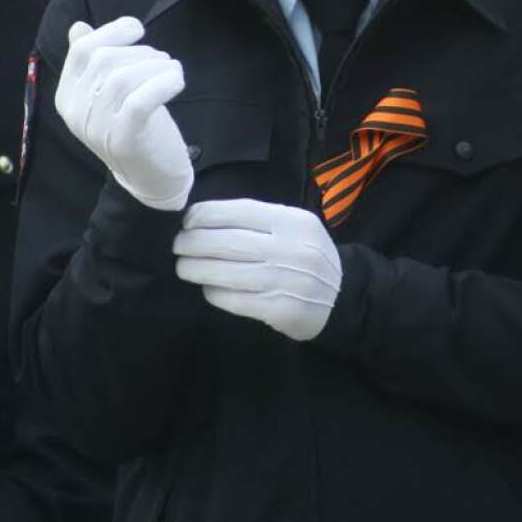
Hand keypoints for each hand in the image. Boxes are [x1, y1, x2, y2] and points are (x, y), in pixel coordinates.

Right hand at [54, 16, 192, 210]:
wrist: (150, 179)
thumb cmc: (134, 128)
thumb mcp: (108, 94)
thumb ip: (91, 63)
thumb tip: (78, 26)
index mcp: (67, 98)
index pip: (83, 51)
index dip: (112, 32)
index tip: (137, 30)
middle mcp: (76, 113)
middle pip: (104, 60)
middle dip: (140, 51)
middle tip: (162, 60)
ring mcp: (98, 128)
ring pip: (123, 77)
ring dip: (156, 65)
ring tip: (171, 70)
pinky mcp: (124, 139)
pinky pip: (141, 99)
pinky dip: (164, 82)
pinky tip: (178, 80)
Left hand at [174, 199, 339, 341]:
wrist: (343, 298)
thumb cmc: (308, 257)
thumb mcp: (295, 228)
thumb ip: (260, 221)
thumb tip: (205, 218)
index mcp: (292, 222)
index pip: (240, 211)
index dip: (206, 215)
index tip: (187, 221)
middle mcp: (289, 249)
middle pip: (229, 242)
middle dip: (194, 243)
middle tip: (178, 246)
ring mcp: (285, 281)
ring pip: (227, 272)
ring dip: (197, 269)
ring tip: (184, 267)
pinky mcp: (279, 309)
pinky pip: (236, 300)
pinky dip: (215, 293)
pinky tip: (208, 289)